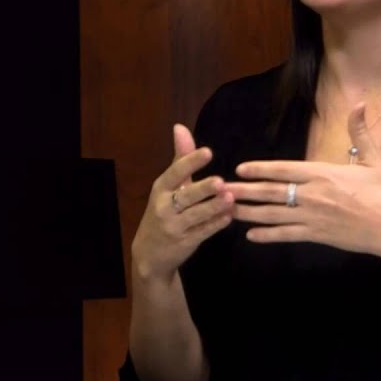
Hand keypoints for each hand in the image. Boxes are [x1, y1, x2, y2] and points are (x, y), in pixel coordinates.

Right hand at [130, 124, 233, 283]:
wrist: (150, 253)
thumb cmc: (163, 211)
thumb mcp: (167, 186)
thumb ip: (179, 158)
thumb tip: (180, 127)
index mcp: (161, 189)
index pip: (175, 173)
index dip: (191, 162)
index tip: (208, 152)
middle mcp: (165, 207)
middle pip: (185, 196)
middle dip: (202, 189)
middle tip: (220, 181)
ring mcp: (175, 226)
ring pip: (196, 216)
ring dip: (214, 207)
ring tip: (230, 198)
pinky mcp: (186, 242)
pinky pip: (203, 232)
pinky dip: (216, 224)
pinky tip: (229, 216)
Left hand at [226, 103, 380, 257]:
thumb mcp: (375, 159)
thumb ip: (360, 132)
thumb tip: (360, 103)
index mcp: (323, 174)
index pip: (284, 169)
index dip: (260, 169)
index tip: (240, 168)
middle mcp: (313, 195)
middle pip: (272, 191)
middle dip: (245, 190)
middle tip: (221, 190)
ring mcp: (313, 217)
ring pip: (273, 214)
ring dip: (249, 212)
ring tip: (228, 211)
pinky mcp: (318, 236)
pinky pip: (287, 235)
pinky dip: (268, 235)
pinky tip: (251, 236)